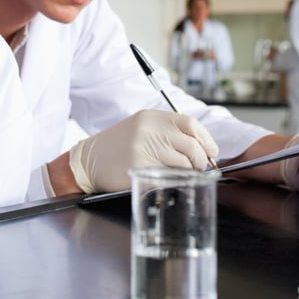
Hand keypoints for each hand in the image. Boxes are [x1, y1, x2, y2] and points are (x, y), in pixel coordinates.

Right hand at [68, 110, 218, 192]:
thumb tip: (197, 146)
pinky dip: (175, 180)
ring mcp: (144, 149)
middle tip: (200, 167)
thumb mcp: (140, 128)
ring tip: (186, 175)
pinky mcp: (140, 168)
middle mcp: (149, 130)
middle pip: (191, 145)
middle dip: (201, 160)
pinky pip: (168, 176)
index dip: (206, 139)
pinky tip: (171, 181)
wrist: (88, 161)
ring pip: (183, 162)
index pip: (190, 124)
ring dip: (190, 172)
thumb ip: (165, 131)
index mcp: (151, 117)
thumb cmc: (116, 146)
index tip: (211, 151)